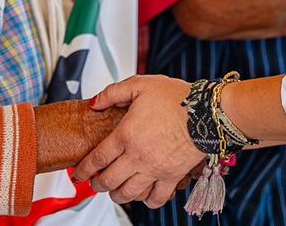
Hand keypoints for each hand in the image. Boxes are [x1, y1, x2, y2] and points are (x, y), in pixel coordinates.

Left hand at [74, 76, 204, 208]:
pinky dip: (146, 201)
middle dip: (97, 184)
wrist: (207, 112)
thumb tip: (94, 103)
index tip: (78, 173)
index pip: (97, 158)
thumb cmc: (177, 97)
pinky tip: (143, 195)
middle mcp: (138, 156)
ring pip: (128, 193)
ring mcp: (155, 169)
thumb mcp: (141, 84)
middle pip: (108, 180)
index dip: (84, 169)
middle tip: (95, 182)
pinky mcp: (172, 177)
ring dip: (117, 195)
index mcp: (126, 134)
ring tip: (115, 190)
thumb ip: (113, 93)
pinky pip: (156, 199)